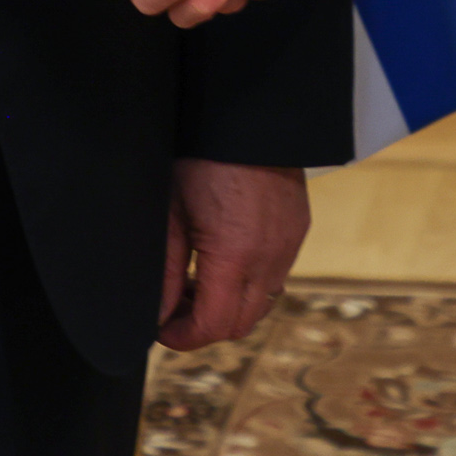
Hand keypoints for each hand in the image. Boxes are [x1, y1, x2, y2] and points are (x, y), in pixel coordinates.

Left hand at [157, 158, 309, 349]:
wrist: (248, 118)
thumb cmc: (203, 159)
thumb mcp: (172, 215)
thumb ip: (166, 272)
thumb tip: (158, 314)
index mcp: (235, 257)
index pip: (213, 326)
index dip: (183, 337)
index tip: (163, 328)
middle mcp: (270, 259)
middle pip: (241, 325)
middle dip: (205, 326)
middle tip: (177, 307)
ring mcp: (289, 245)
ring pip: (262, 304)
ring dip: (230, 306)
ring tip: (200, 282)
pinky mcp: (298, 230)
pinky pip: (277, 275)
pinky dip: (250, 282)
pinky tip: (227, 258)